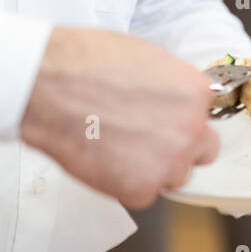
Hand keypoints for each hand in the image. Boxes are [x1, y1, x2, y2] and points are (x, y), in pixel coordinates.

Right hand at [21, 27, 217, 208]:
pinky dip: (124, 183)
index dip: (180, 120)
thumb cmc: (86, 62)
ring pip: (174, 176)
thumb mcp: (146, 58)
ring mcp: (169, 162)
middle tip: (144, 140)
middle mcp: (192, 130)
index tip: (161, 120)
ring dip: (153, 168)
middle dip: (178, 148)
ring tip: (117, 148)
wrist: (47, 85)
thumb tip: (174, 98)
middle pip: (200, 151)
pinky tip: (102, 160)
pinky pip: (143, 193)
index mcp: (196, 93)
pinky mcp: (141, 188)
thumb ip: (171, 85)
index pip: (204, 117)